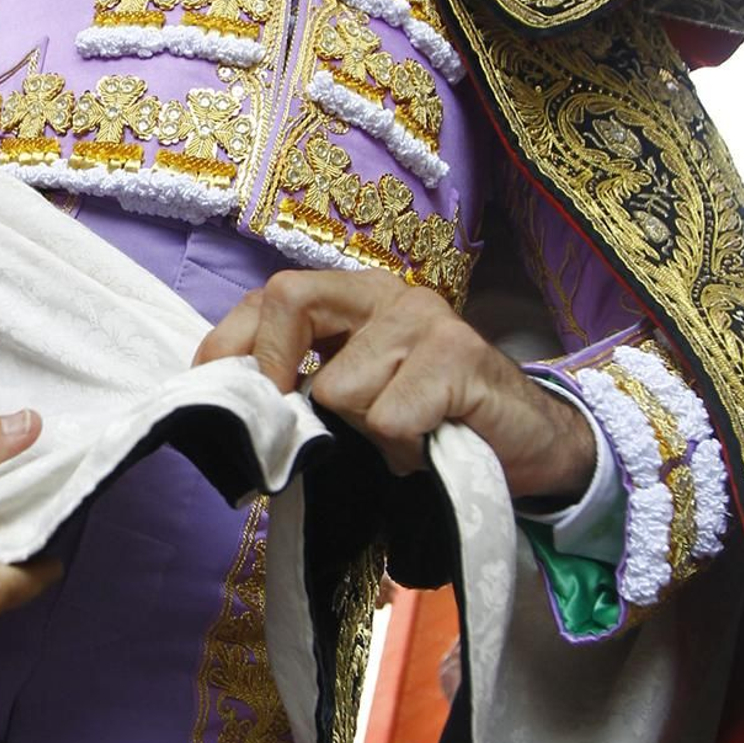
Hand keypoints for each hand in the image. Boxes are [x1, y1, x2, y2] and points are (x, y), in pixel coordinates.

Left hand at [195, 269, 595, 502]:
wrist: (528, 443)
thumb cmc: (432, 421)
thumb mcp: (358, 398)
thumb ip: (304, 386)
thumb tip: (235, 407)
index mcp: (355, 297)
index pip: (271, 296)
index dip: (232, 343)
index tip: (215, 388)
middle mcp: (387, 294)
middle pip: (290, 300)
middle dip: (276, 370)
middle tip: (300, 422)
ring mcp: (425, 320)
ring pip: (339, 387)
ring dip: (364, 431)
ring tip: (403, 434)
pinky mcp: (459, 358)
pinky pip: (388, 417)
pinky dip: (403, 448)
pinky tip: (430, 442)